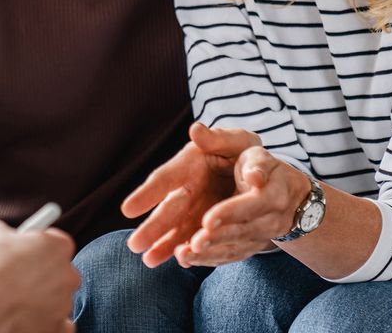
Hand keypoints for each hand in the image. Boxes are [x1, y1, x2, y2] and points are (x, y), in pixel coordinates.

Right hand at [0, 220, 77, 332]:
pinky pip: (59, 324)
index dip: (40, 245)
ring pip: (57, 298)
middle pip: (60, 271)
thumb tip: (3, 235)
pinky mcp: (59, 327)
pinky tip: (27, 317)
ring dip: (42, 298)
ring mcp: (65, 303)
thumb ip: (6, 232)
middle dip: (44, 273)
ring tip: (15, 299)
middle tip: (21, 276)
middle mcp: (69, 275)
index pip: (57, 241)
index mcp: (58, 246)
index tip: (28, 249)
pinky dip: (47, 321)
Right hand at [121, 123, 259, 266]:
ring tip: (149, 261)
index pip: (164, 179)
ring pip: (178, 230)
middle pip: (168, 210)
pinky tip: (180, 262)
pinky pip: (195, 240)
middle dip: (152, 228)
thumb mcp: (237, 140)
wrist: (262, 174)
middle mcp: (188, 189)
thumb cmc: (244, 152)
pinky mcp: (208, 225)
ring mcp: (197, 210)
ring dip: (164, 245)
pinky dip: (188, 251)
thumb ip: (218, 138)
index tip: (128, 210)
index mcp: (189, 165)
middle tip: (134, 244)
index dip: (147, 194)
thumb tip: (196, 129)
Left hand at [176, 147, 308, 266]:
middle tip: (194, 244)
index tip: (207, 220)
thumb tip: (197, 130)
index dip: (231, 212)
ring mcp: (261, 234)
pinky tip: (187, 260)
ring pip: (236, 247)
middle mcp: (270, 216)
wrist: (289, 194)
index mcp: (272, 189)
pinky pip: (231, 256)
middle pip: (243, 230)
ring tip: (184, 255)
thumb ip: (221, 139)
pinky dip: (210, 260)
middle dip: (218, 238)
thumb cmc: (259, 163)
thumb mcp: (245, 145)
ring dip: (211, 253)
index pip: (253, 203)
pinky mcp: (250, 245)